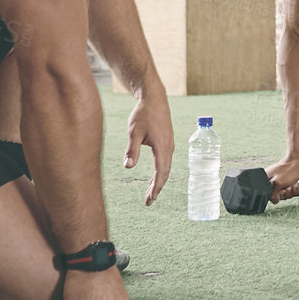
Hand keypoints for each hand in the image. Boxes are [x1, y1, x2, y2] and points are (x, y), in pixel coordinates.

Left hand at [125, 84, 173, 204]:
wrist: (154, 98)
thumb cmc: (143, 114)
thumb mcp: (134, 132)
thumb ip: (132, 150)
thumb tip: (128, 167)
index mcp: (162, 147)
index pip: (160, 173)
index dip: (155, 188)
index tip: (149, 200)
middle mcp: (169, 148)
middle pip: (165, 173)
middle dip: (157, 188)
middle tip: (148, 201)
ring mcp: (170, 144)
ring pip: (166, 167)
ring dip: (159, 180)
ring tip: (151, 192)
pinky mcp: (167, 141)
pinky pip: (166, 161)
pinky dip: (161, 171)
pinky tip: (155, 175)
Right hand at [265, 154, 298, 203]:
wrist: (297, 161)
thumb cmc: (287, 169)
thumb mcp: (277, 184)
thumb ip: (273, 195)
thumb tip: (274, 201)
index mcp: (267, 182)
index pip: (270, 196)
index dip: (277, 195)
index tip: (281, 190)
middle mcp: (273, 183)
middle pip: (280, 196)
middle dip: (286, 193)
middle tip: (287, 187)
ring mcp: (282, 183)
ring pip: (287, 195)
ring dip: (292, 191)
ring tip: (292, 185)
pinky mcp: (289, 183)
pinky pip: (293, 192)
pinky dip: (296, 189)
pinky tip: (296, 184)